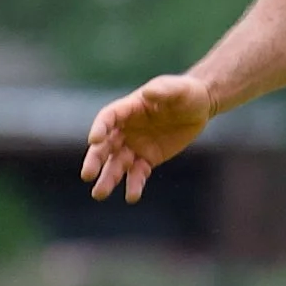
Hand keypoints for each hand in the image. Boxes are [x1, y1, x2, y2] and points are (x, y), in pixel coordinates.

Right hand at [81, 74, 213, 202]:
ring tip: (99, 194)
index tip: (94, 140)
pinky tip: (131, 196)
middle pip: (105, 146)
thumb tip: (148, 94)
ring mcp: (135, 145)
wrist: (198, 107)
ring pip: (117, 164)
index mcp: (128, 108)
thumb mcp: (178, 89)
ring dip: (108, 179)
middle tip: (87, 175)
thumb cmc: (185, 93)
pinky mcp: (148, 159)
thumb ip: (163, 91)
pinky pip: (138, 173)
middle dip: (95, 160)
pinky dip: (134, 185)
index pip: (107, 118)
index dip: (100, 128)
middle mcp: (126, 129)